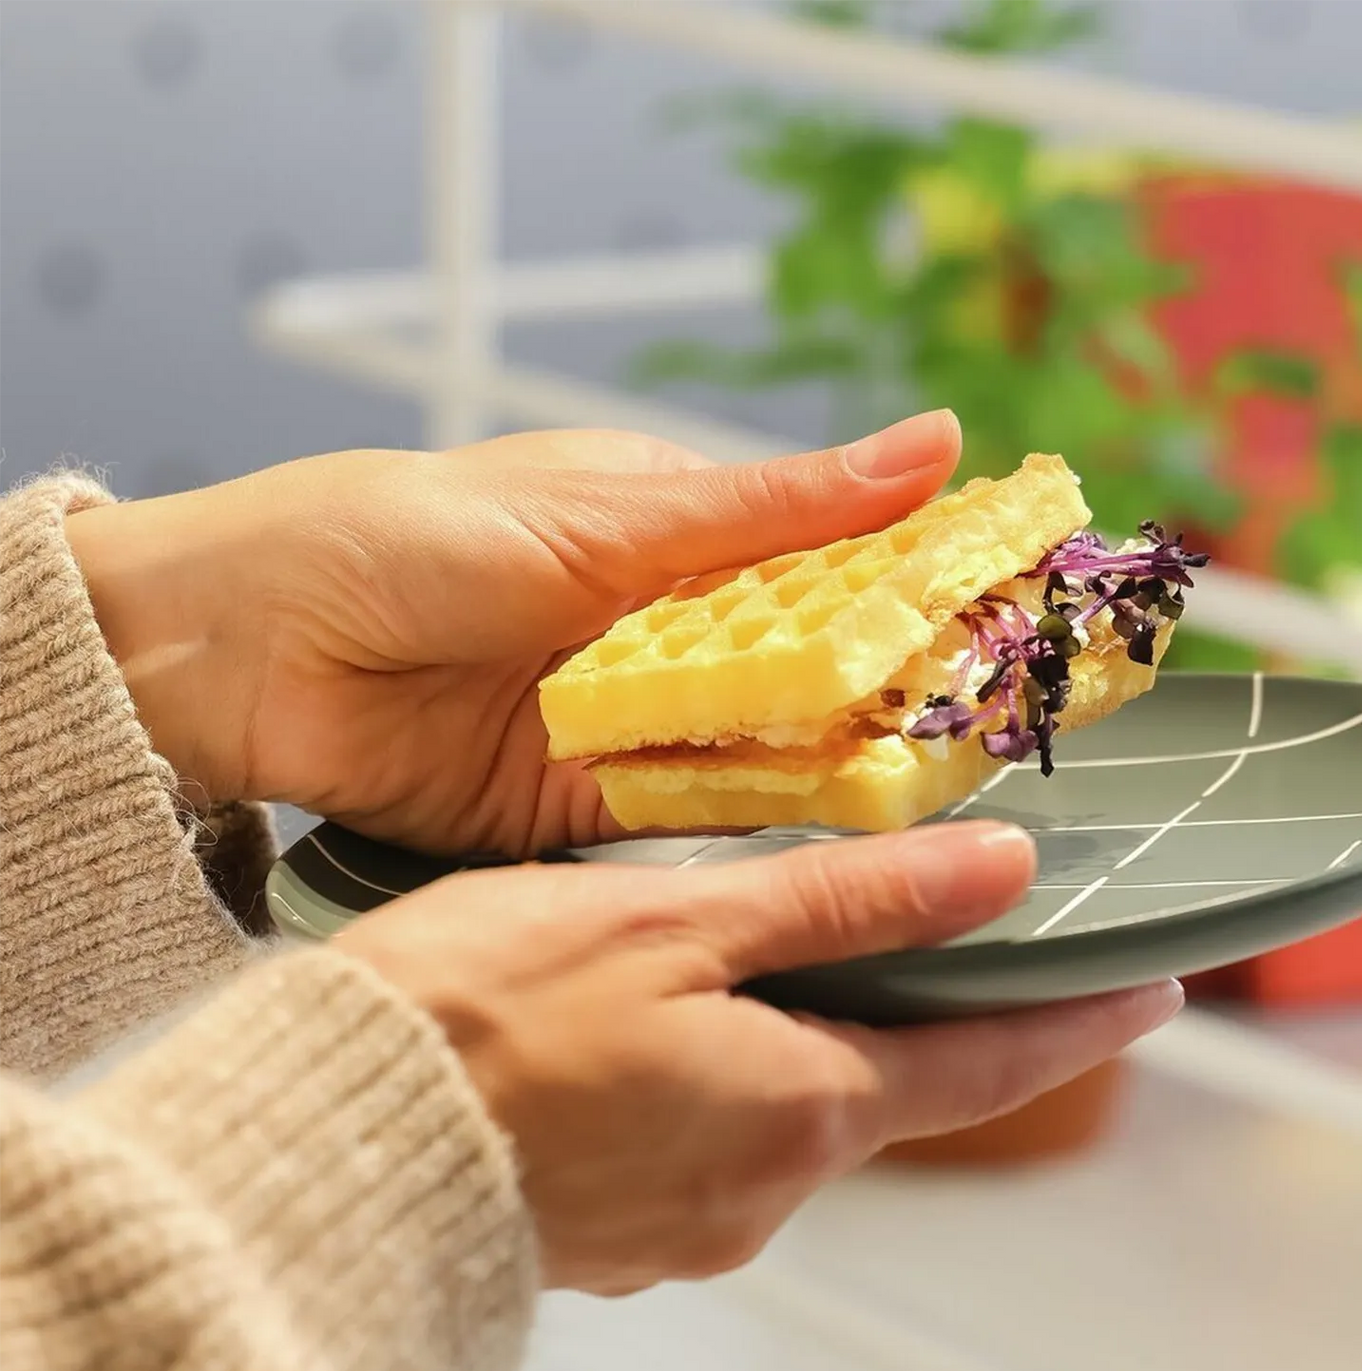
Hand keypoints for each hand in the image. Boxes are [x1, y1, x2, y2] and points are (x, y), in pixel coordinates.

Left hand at [66, 412, 962, 854]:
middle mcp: (674, 638)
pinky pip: (706, 828)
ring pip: (777, 757)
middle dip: (906, 700)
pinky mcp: (600, 812)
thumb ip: (772, 508)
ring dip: (849, 775)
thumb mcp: (607, 515)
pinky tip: (848, 849)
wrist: (246, 659)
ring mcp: (641, 728)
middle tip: (1013, 729)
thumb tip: (932, 444)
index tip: (1030, 612)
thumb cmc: (401, 539)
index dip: (932, 589)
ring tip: (957, 797)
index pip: (840, 565)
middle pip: (821, 676)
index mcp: (682, 540)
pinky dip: (768, 837)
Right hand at [332, 821, 1181, 1294]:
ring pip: (782, 1120)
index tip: (1152, 998)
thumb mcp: (679, 925)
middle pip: (882, 1093)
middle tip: (930, 947)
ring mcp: (687, 1232)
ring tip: (741, 969)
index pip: (987, 1071)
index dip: (1078, 1030)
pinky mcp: (613, 1244)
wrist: (325, 1160)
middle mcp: (764, 1192)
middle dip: (913, 1025)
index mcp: (803, 1108)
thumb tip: (994, 872)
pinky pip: (699, 1153)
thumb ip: (848, 905)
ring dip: (788, 1052)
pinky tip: (640, 1043)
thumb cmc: (486, 1023)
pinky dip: (705, 1092)